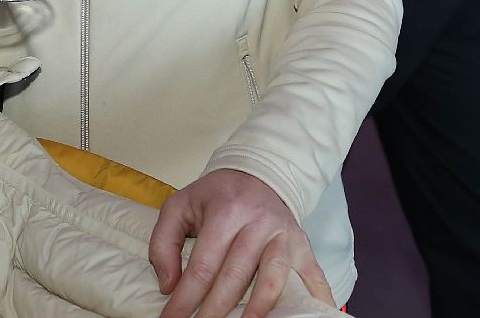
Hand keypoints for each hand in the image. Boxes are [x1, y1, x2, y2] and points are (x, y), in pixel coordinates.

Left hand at [148, 169, 333, 317]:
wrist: (256, 175)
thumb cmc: (216, 197)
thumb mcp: (180, 205)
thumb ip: (164, 241)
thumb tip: (168, 285)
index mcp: (224, 212)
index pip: (203, 264)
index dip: (186, 296)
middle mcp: (257, 223)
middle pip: (236, 277)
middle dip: (215, 311)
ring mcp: (284, 236)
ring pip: (272, 280)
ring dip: (257, 310)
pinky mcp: (303, 246)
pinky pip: (313, 277)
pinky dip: (315, 300)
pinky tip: (307, 317)